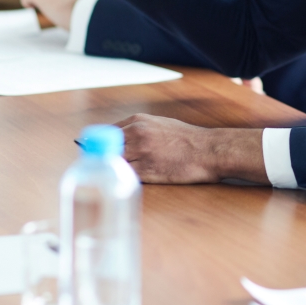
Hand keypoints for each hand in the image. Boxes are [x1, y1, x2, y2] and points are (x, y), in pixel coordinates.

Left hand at [115, 114, 266, 183]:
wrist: (207, 151)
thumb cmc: (187, 139)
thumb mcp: (160, 124)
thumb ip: (138, 129)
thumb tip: (119, 138)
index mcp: (138, 121)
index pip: (107, 132)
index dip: (100, 144)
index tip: (97, 153)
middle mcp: (136, 134)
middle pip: (106, 148)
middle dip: (101, 159)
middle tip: (100, 169)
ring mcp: (140, 152)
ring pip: (113, 163)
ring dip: (111, 171)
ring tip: (112, 178)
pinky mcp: (146, 170)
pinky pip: (125, 176)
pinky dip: (123, 180)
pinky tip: (127, 183)